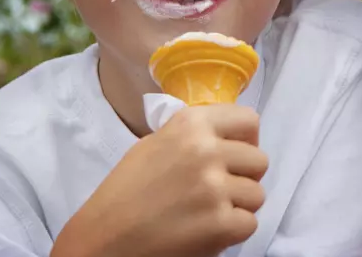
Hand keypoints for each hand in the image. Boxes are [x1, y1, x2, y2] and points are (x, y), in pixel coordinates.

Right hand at [52, 105, 268, 256]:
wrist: (101, 240)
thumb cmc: (125, 192)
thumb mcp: (155, 144)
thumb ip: (194, 136)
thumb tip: (228, 136)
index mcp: (190, 124)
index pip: (248, 121)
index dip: (247, 141)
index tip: (235, 157)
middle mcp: (206, 149)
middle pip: (259, 161)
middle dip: (244, 178)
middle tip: (219, 192)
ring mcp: (214, 187)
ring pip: (258, 195)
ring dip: (239, 207)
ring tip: (208, 213)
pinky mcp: (220, 222)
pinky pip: (249, 224)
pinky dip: (232, 233)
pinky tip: (206, 231)